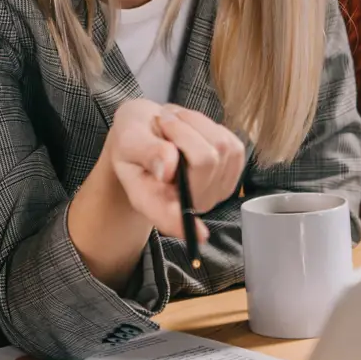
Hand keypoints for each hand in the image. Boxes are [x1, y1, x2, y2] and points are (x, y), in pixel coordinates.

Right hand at [104, 100, 245, 239]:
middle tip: (162, 124)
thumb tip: (168, 169)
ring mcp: (210, 193)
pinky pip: (232, 143)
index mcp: (149, 199)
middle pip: (205, 161)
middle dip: (184, 131)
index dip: (182, 225)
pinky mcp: (230, 175)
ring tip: (174, 127)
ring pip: (221, 146)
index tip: (199, 235)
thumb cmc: (134, 136)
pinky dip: (211, 129)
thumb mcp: (128, 138)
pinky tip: (191, 132)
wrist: (148, 131)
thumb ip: (146, 152)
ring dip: (197, 126)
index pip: (167, 217)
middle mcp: (183, 203)